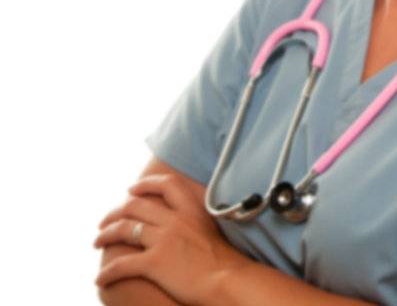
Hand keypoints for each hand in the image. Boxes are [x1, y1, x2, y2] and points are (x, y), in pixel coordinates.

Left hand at [95, 173, 245, 302]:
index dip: (145, 185)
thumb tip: (188, 225)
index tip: (132, 190)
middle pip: (136, 206)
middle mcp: (175, 220)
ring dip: (105, 235)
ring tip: (98, 242)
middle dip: (115, 213)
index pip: (166, 185)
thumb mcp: (214, 230)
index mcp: (192, 210)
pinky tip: (100, 279)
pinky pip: (121, 264)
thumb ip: (197, 221)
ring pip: (123, 230)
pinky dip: (107, 273)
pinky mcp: (154, 263)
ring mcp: (163, 240)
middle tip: (106, 222)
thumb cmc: (226, 261)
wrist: (228, 281)